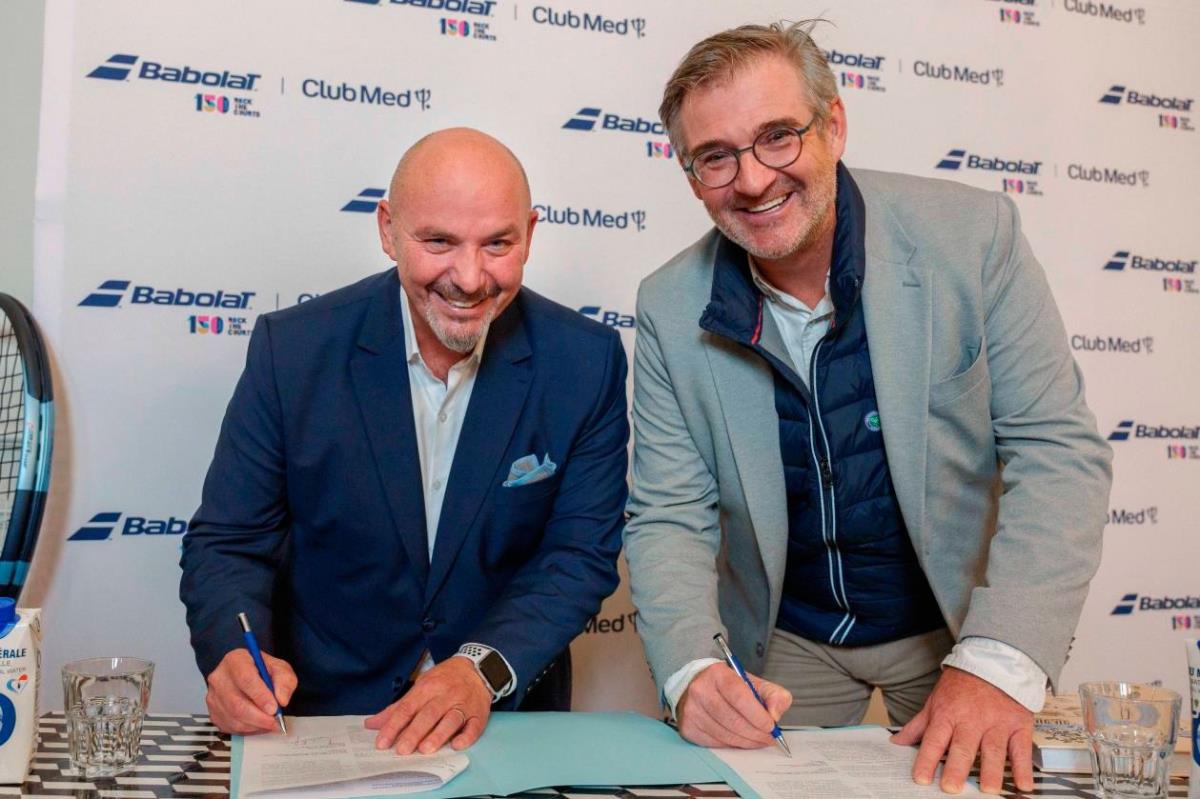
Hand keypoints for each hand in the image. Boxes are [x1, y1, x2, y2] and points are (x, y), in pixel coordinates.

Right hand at [205, 648, 296, 734]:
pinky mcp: (213, 712)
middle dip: (259, 717)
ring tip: (269, 723)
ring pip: (233, 718)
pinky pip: (229, 727)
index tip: (274, 708)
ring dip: (255, 725)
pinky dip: (247, 729)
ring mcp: (214, 696)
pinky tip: (258, 724)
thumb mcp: (280, 668)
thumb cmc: (262, 670)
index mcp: (236, 660)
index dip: (260, 696)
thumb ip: (284, 681)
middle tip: (275, 721)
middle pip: (236, 703)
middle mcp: (220, 677)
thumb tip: (281, 700)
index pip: (245, 679)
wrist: (249, 674)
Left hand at [365, 656, 491, 753]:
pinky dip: (467, 736)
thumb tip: (371, 724)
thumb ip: (397, 707)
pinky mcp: (479, 713)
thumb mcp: (421, 686)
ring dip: (439, 734)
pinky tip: (457, 745)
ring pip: (451, 719)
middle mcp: (446, 695)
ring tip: (425, 749)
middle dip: (414, 732)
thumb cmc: (445, 680)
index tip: (382, 743)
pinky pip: (474, 726)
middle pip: (428, 714)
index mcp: (428, 687)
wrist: (477, 669)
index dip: (394, 725)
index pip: (407, 707)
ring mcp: (464, 704)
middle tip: (402, 750)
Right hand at [676, 662, 791, 748]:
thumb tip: (774, 715)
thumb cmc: (728, 686)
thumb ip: (773, 695)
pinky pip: (715, 743)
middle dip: (756, 733)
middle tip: (769, 738)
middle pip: (733, 719)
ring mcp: (692, 710)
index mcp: (718, 674)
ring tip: (758, 740)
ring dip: (746, 741)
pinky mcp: (688, 727)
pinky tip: (740, 740)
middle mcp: (700, 690)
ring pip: (725, 734)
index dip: (757, 715)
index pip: (739, 697)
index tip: (771, 725)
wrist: (698, 686)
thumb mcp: (753, 683)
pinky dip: (732, 745)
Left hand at [891, 667, 1033, 794]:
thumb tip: (896, 743)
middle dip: (957, 768)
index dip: (926, 760)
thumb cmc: (961, 685)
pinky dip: (1023, 768)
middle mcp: (972, 720)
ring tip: (988, 790)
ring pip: (994, 750)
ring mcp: (996, 723)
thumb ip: (918, 725)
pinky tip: (1023, 784)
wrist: (993, 661)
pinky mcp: (1018, 725)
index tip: (921, 779)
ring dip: (991, 771)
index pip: (934, 740)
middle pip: (963, 747)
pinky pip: (1022, 750)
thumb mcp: (935, 700)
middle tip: (952, 787)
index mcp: (947, 715)